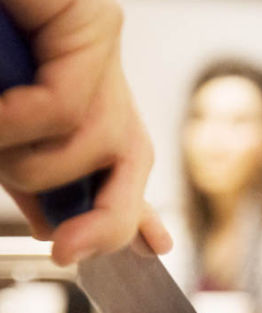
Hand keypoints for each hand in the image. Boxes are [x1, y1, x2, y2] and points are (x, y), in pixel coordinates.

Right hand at [0, 0, 171, 263]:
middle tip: (66, 250)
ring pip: (96, 143)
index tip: (157, 248)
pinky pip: (67, 109)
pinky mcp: (92, 17)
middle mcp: (101, 70)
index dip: (138, 211)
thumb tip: (57, 227)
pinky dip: (18, 125)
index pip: (126, 160)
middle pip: (131, 156)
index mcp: (84, 94)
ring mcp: (99, 43)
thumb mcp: (9, 139)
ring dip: (27, 163)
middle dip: (103, 217)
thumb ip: (39, 180)